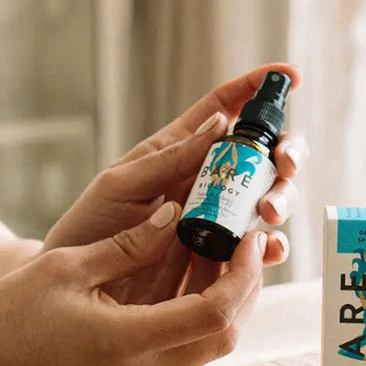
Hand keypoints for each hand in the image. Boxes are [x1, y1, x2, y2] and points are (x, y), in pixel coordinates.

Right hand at [0, 203, 264, 365]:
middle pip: (224, 334)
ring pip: (208, 344)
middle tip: (247, 240)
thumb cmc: (5, 313)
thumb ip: (130, 243)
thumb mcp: (67, 265)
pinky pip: (182, 344)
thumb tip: (177, 213)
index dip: (243, 273)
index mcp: (126, 342)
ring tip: (224, 247)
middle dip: (246, 286)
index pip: (214, 312)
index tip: (249, 236)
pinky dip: (198, 308)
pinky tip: (190, 270)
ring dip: (226, 298)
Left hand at [43, 63, 307, 304]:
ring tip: (267, 213)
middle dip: (286, 152)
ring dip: (281, 198)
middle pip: (262, 155)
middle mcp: (206, 181)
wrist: (76, 289)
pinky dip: (273, 246)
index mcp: (179, 151)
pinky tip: (267, 248)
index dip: (259, 88)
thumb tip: (220, 123)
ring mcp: (216, 220)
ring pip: (269, 197)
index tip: (289, 76)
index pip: (225, 107)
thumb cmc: (89, 229)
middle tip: (283, 164)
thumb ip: (169, 158)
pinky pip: (258, 251)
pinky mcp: (221, 260)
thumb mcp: (121, 186)